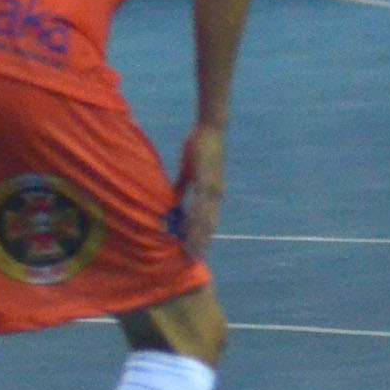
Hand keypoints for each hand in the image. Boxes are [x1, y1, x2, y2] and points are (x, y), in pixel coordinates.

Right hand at [173, 125, 226, 261]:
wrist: (210, 129)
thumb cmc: (199, 147)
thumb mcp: (188, 170)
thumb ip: (182, 186)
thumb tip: (173, 198)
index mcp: (212, 193)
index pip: (207, 221)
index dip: (202, 237)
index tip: (195, 251)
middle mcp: (215, 195)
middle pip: (208, 225)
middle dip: (201, 243)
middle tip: (193, 260)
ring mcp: (212, 189)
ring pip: (205, 219)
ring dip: (197, 236)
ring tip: (189, 250)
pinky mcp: (207, 181)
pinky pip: (199, 204)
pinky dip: (194, 218)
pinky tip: (188, 228)